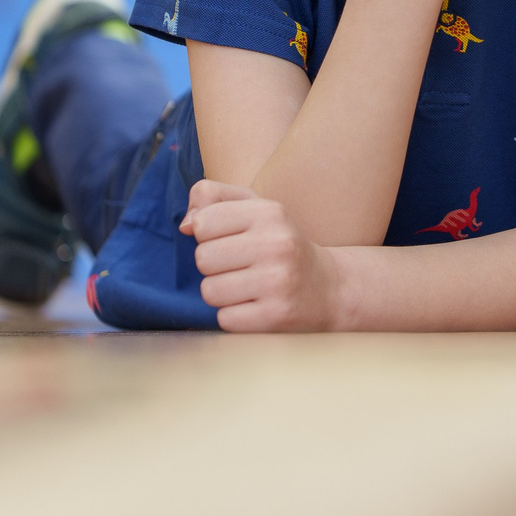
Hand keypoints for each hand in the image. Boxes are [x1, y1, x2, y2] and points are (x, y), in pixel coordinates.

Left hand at [182, 179, 339, 331]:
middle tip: (241, 267)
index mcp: (271, 212)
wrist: (329, 288)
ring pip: (210, 291)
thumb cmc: (280, 245)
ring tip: (247, 287)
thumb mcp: (254, 208)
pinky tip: (256, 306)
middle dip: (214, 266)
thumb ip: (213, 197)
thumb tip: (185, 225)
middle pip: (203, 258)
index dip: (209, 235)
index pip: (203, 223)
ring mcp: (279, 281)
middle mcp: (277, 244)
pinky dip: (234, 316)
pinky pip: (225, 318)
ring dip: (222, 293)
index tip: (232, 240)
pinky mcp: (276, 315)